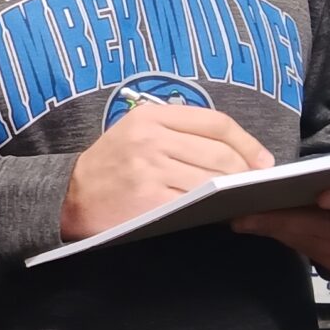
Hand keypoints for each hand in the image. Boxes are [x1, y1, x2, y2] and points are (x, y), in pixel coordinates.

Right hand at [61, 105, 274, 239]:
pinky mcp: (149, 200)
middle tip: (254, 186)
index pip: (216, 122)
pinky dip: (213, 210)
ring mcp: (149, 170)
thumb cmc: (110, 167)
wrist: (68, 198)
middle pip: (220, 153)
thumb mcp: (136, 133)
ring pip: (213, 180)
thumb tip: (238, 151)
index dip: (247, 142)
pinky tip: (216, 213)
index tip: (262, 161)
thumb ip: (179, 133)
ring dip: (232, 194)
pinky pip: (196, 204)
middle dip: (245, 173)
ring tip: (237, 200)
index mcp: (150, 116)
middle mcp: (150, 139)